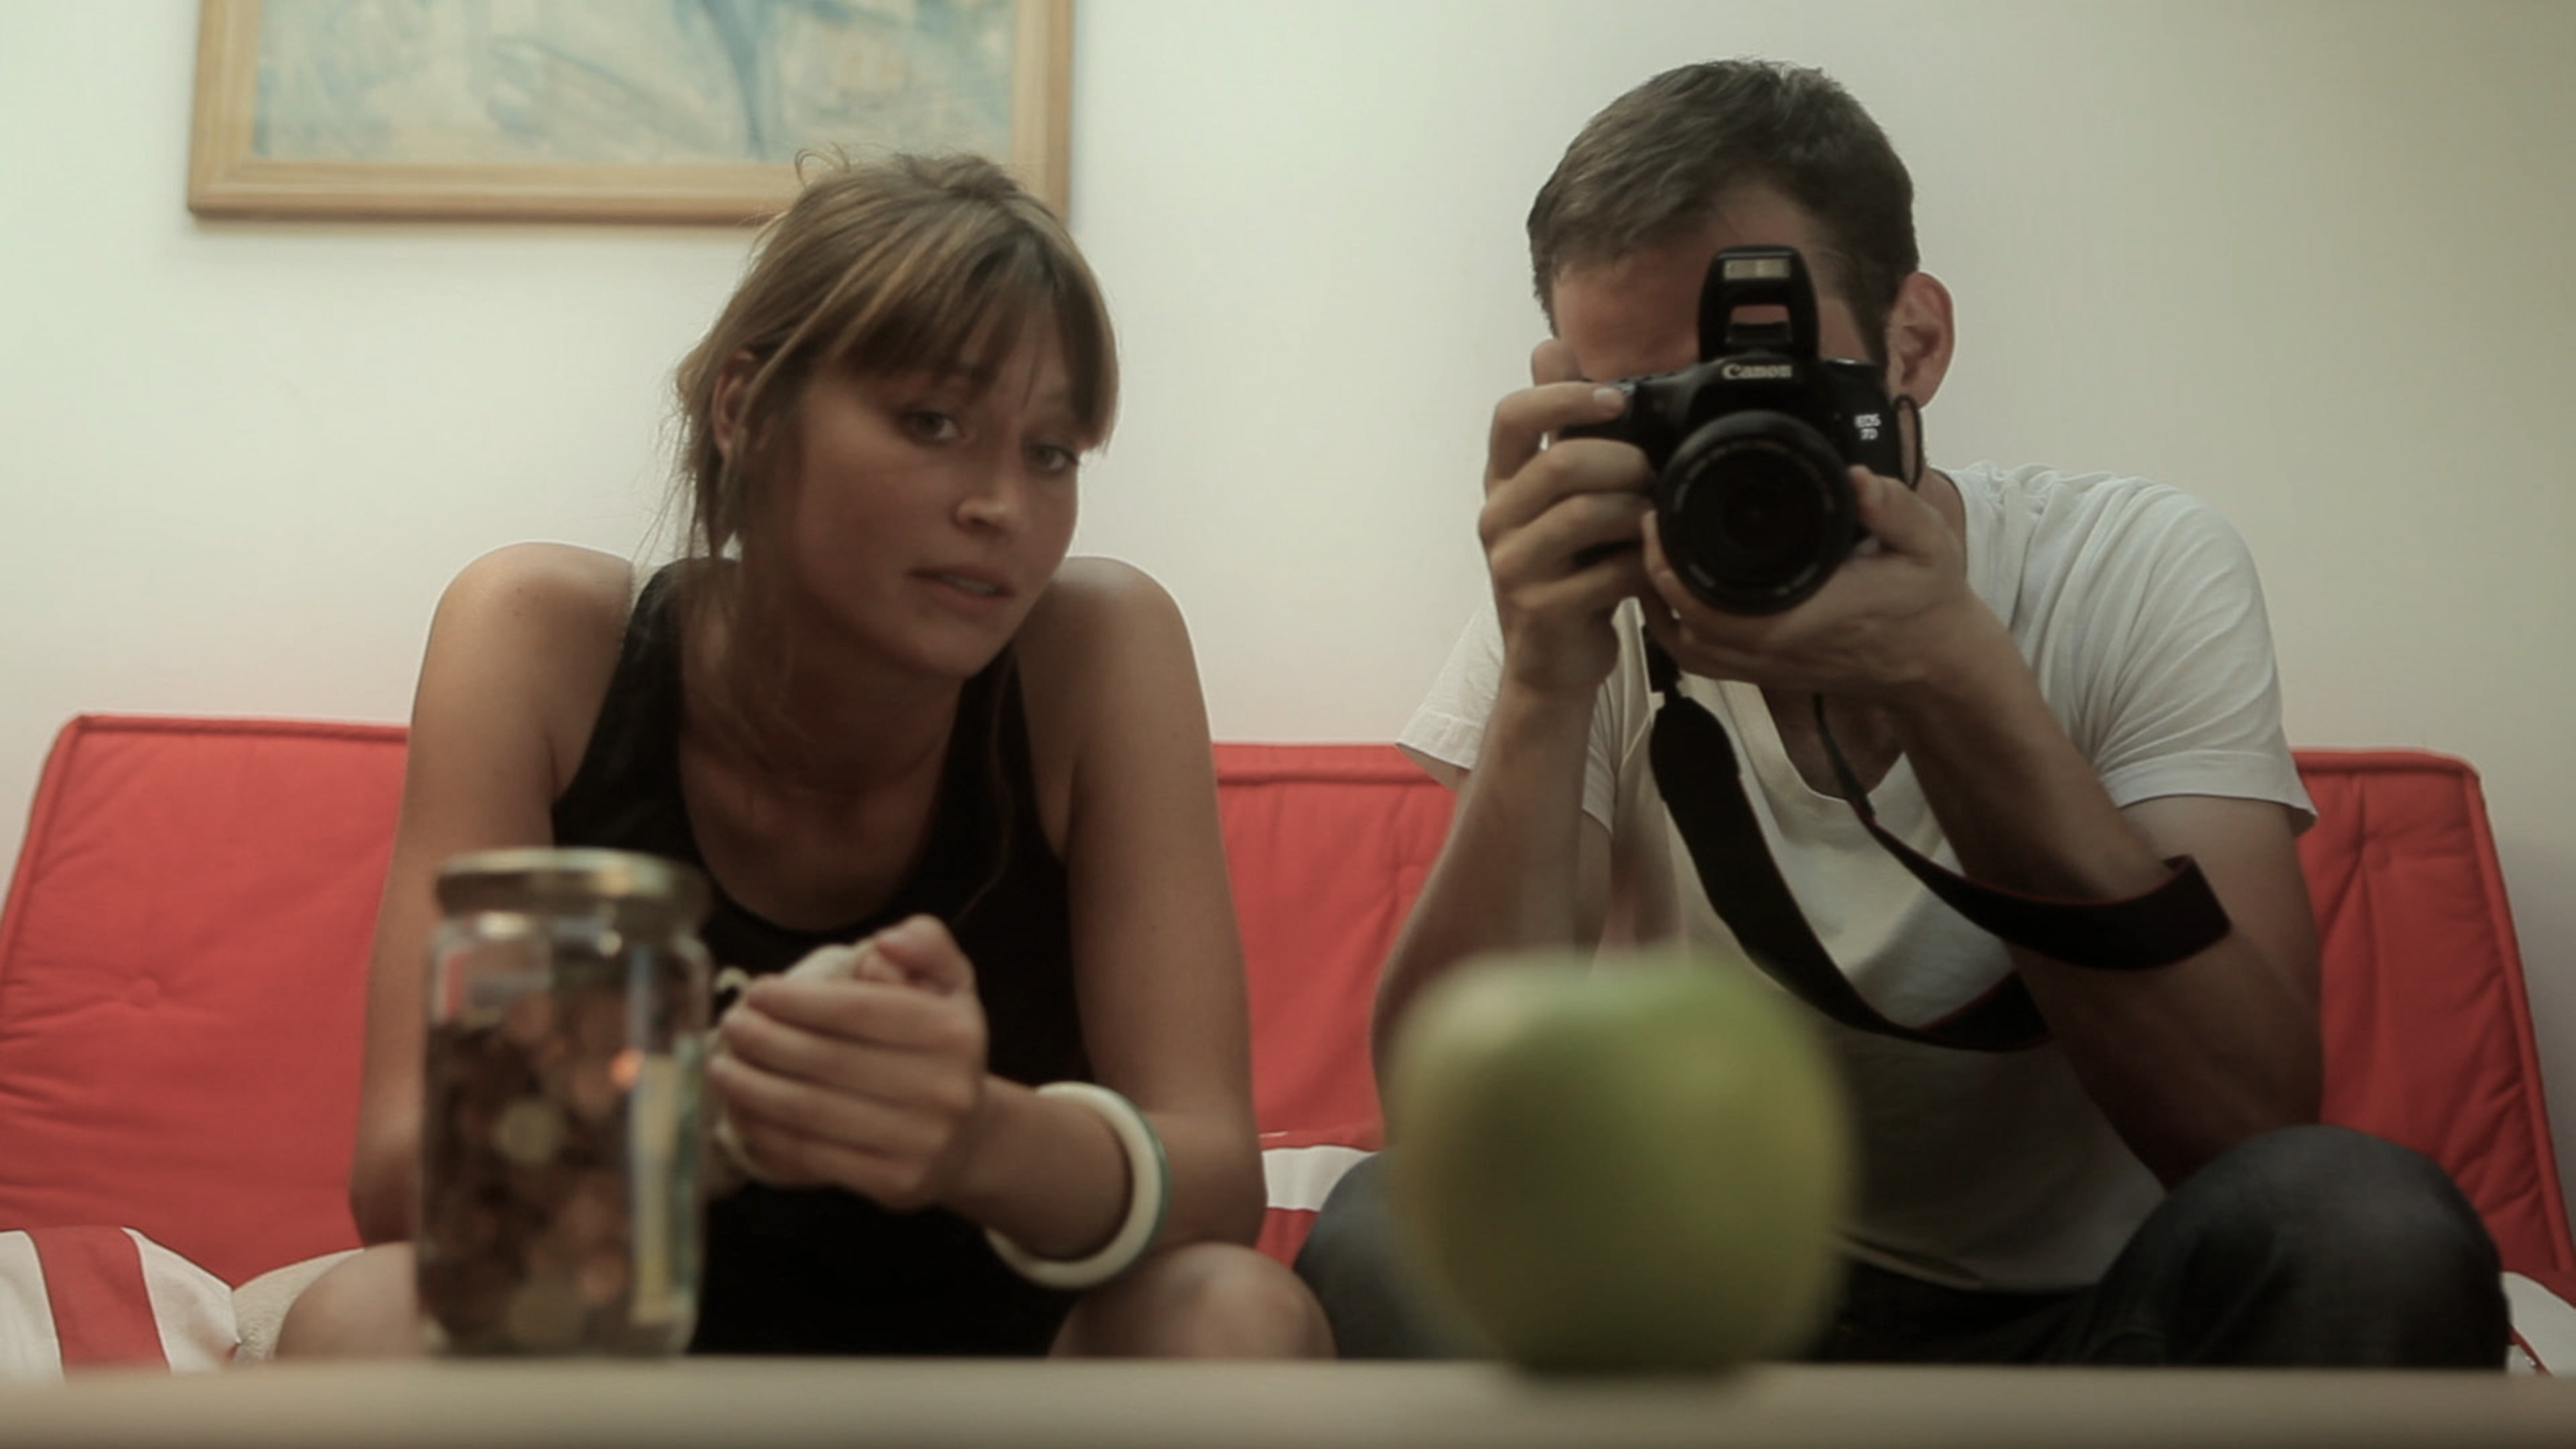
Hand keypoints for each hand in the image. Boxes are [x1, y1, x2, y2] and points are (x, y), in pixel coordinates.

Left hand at [707, 915, 992, 1211]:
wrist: (967, 1139)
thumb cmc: (939, 1050)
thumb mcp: (949, 984)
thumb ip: (926, 944)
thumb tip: (887, 942)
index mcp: (953, 1031)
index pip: (858, 1010)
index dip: (797, 1001)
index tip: (756, 992)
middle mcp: (943, 1088)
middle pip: (827, 1060)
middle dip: (764, 1041)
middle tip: (731, 1026)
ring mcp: (920, 1141)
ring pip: (811, 1110)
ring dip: (751, 1088)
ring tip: (721, 1067)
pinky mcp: (894, 1182)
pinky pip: (811, 1154)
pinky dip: (766, 1132)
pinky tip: (741, 1111)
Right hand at [1480, 340, 1655, 699]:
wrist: (1552, 666)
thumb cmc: (1566, 572)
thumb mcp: (1557, 497)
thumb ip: (1558, 427)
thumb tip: (1551, 346)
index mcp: (1501, 483)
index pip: (1511, 415)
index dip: (1564, 395)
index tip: (1617, 399)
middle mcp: (1496, 519)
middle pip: (1560, 462)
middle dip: (1623, 461)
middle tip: (1654, 475)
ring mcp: (1513, 566)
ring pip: (1586, 513)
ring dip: (1637, 510)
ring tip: (1656, 520)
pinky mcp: (1541, 609)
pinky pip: (1608, 570)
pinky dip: (1644, 563)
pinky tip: (1653, 566)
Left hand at [1639, 466, 2002, 700]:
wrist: (1937, 661)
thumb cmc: (1929, 601)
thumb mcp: (1926, 544)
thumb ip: (1893, 508)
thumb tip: (1857, 478)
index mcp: (1803, 617)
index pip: (1710, 603)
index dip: (1670, 564)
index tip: (1659, 516)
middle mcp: (1774, 649)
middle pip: (1683, 624)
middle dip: (1654, 573)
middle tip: (1648, 522)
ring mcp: (1766, 666)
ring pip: (1685, 647)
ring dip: (1658, 604)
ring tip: (1649, 554)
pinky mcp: (1765, 671)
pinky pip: (1702, 660)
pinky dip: (1675, 631)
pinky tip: (1666, 596)